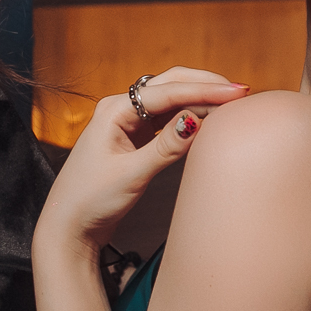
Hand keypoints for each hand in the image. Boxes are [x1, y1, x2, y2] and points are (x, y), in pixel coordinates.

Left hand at [38, 67, 248, 254]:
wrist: (69, 226)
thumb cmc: (90, 201)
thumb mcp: (131, 175)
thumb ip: (165, 148)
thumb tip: (197, 120)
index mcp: (114, 110)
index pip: (168, 91)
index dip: (206, 90)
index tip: (237, 93)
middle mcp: (120, 108)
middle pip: (170, 84)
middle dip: (206, 85)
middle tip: (242, 92)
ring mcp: (127, 121)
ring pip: (171, 99)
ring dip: (200, 98)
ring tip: (231, 104)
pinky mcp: (134, 136)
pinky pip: (167, 117)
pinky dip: (189, 115)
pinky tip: (208, 118)